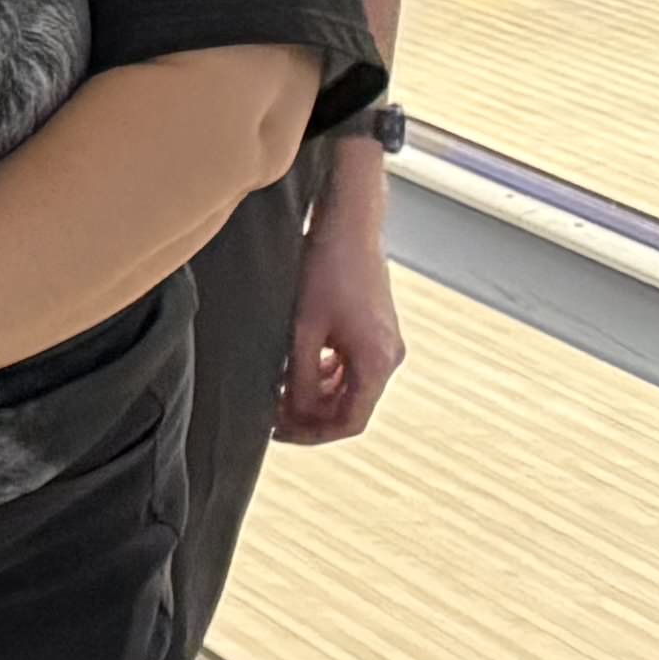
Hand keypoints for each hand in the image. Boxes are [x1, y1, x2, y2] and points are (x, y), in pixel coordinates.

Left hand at [274, 169, 405, 445]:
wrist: (348, 225)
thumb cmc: (326, 270)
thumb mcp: (302, 329)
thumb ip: (299, 376)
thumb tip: (292, 413)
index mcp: (378, 361)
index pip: (349, 421)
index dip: (311, 434)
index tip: (276, 432)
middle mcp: (389, 356)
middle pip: (349, 407)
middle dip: (310, 416)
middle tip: (269, 413)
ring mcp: (384, 342)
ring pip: (348, 387)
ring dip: (315, 395)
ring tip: (276, 391)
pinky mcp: (375, 329)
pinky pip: (350, 366)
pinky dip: (323, 373)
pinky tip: (294, 366)